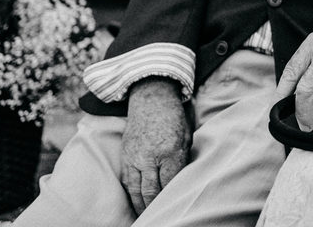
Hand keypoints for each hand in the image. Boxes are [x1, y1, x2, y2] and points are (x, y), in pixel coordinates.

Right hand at [120, 78, 191, 214]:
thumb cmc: (173, 116)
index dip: (171, 197)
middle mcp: (149, 156)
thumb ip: (183, 159)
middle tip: (161, 218)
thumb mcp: (186, 136)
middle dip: (155, 207)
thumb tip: (182, 181)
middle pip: (151, 191)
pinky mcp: (125, 155)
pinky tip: (138, 203)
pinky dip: (132, 194)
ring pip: (136, 189)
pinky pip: (127, 180)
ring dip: (142, 205)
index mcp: (169, 151)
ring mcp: (134, 156)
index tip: (175, 206)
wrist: (150, 97)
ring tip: (147, 216)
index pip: (170, 183)